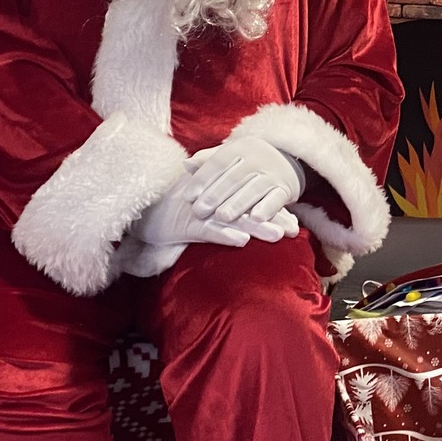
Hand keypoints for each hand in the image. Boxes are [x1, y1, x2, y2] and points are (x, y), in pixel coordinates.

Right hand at [118, 173, 296, 276]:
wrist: (146, 214)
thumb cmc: (180, 212)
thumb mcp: (208, 212)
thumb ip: (231, 217)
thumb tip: (256, 228)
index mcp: (223, 199)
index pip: (252, 204)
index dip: (273, 212)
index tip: (295, 224)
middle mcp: (216, 204)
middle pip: (248, 211)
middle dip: (272, 220)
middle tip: (293, 230)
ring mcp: (202, 214)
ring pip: (233, 220)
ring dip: (256, 227)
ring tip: (277, 235)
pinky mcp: (187, 225)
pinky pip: (209, 230)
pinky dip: (224, 234)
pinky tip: (241, 240)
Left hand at [184, 135, 305, 225]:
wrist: (289, 159)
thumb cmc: (249, 161)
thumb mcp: (230, 155)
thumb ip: (208, 160)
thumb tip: (185, 165)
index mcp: (240, 148)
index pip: (218, 163)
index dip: (202, 179)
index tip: (188, 197)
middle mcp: (257, 158)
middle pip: (234, 178)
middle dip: (215, 195)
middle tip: (198, 211)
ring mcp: (273, 173)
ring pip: (254, 188)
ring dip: (238, 204)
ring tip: (221, 217)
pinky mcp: (286, 188)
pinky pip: (277, 198)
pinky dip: (268, 208)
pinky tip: (256, 218)